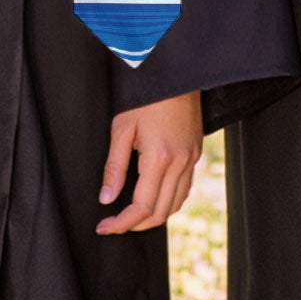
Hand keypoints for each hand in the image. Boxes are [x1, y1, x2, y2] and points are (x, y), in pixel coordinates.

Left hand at [96, 90, 202, 234]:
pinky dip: (169, 201)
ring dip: (154, 216)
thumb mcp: (122, 128)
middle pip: (160, 212)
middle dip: (136, 225)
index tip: (104, 226)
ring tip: (132, 216)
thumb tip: (106, 198)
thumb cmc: (147, 96)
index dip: (121, 223)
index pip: (141, 207)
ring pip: (176, 203)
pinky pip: (185, 188)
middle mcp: (180, 162)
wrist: (176, 73)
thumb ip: (114, 167)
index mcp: (159, 158)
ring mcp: (191, 158)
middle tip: (114, 224)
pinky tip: (154, 197)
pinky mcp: (196, 152)